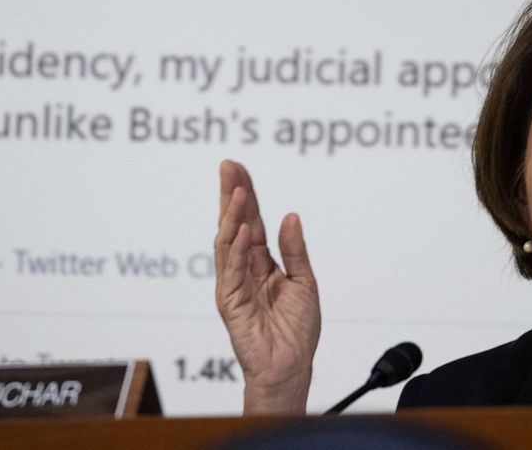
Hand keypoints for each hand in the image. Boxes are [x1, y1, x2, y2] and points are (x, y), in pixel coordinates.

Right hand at [214, 160, 321, 414]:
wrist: (291, 366)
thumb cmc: (297, 330)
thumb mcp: (304, 282)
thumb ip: (294, 250)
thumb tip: (290, 215)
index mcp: (261, 262)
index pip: (250, 220)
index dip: (245, 193)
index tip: (238, 168)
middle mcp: (244, 268)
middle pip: (234, 223)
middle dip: (230, 194)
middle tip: (227, 165)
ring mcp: (233, 283)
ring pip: (227, 241)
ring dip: (231, 215)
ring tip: (236, 190)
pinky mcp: (229, 301)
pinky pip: (231, 270)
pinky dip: (236, 249)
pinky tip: (242, 230)